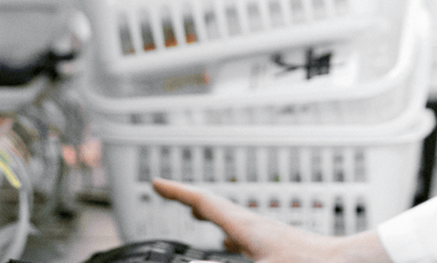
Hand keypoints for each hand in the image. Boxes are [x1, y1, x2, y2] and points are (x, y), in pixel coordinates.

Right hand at [150, 179, 388, 262]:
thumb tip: (193, 261)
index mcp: (248, 227)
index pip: (204, 202)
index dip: (177, 192)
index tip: (155, 182)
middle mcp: (256, 226)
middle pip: (216, 207)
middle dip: (191, 200)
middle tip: (170, 194)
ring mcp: (269, 236)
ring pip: (231, 220)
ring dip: (211, 216)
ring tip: (196, 215)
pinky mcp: (280, 247)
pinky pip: (246, 235)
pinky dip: (230, 234)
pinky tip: (232, 243)